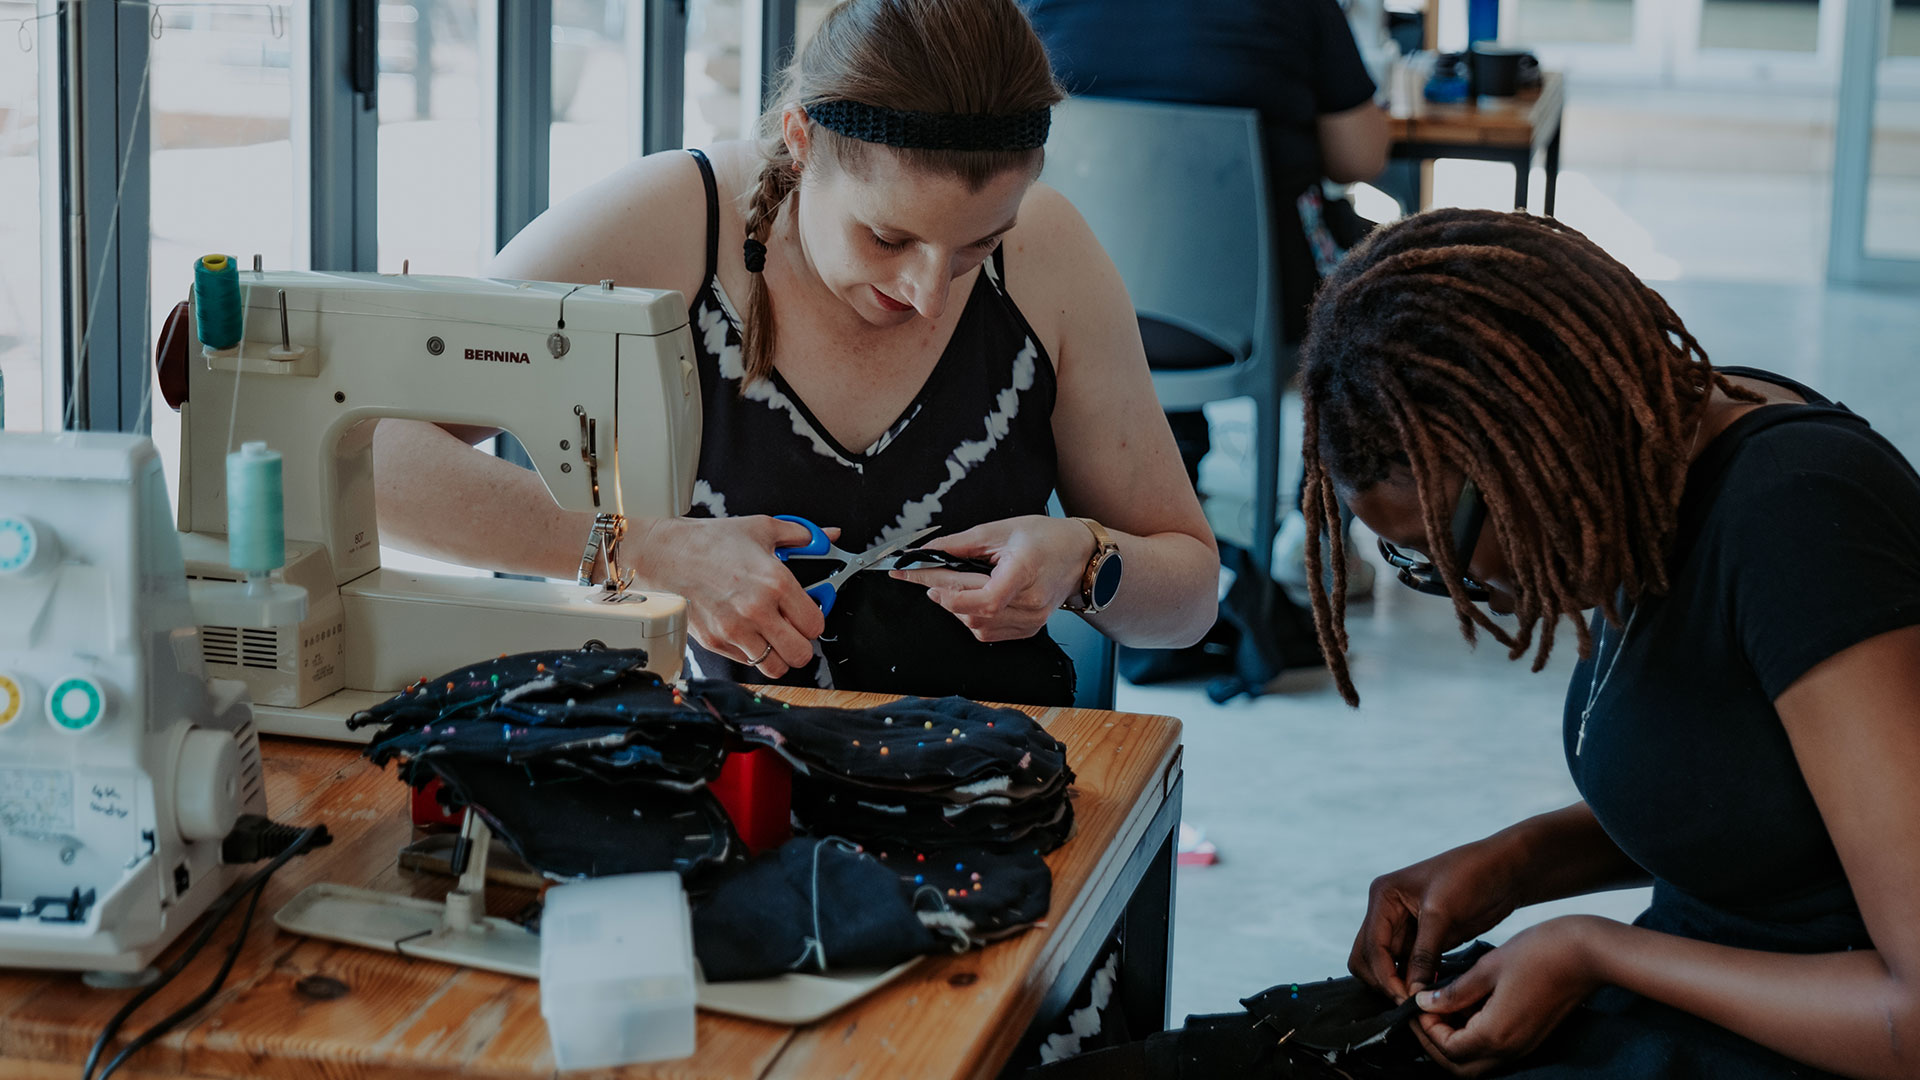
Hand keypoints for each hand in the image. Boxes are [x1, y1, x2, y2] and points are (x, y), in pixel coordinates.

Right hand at [630, 515, 830, 679]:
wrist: (668, 554)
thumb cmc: (712, 541)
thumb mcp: (763, 529)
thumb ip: (802, 535)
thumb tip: (828, 537)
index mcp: (777, 583)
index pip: (816, 625)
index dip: (814, 621)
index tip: (807, 615)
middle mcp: (758, 610)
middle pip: (801, 654)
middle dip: (802, 644)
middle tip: (793, 631)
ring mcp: (736, 630)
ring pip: (775, 667)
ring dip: (778, 655)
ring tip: (772, 638)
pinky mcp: (716, 642)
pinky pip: (747, 662)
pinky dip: (752, 653)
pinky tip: (747, 632)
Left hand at [888, 516, 1096, 641]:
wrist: (1079, 556)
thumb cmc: (1044, 538)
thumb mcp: (1000, 530)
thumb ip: (960, 544)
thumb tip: (926, 552)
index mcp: (1025, 573)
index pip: (981, 599)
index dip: (945, 592)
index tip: (913, 578)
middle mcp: (1030, 604)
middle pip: (973, 613)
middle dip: (943, 593)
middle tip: (923, 575)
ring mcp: (1031, 621)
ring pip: (977, 627)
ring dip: (957, 606)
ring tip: (956, 583)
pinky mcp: (1028, 630)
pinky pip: (989, 632)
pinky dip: (972, 617)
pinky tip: (973, 597)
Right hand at [1350, 836, 1530, 1002]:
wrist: (1505, 871)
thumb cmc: (1472, 878)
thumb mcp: (1443, 914)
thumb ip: (1424, 954)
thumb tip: (1412, 993)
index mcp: (1383, 896)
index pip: (1372, 946)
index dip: (1385, 976)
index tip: (1406, 1000)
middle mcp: (1387, 912)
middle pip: (1367, 958)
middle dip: (1384, 982)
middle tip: (1411, 1004)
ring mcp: (1404, 927)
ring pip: (1385, 966)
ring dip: (1398, 985)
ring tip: (1423, 1003)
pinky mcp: (1423, 940)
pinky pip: (1408, 968)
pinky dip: (1414, 982)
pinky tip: (1431, 994)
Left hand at [1410, 916, 1606, 1074]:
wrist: (1587, 953)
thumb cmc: (1539, 953)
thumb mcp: (1487, 968)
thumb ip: (1454, 992)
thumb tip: (1424, 1003)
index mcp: (1496, 1034)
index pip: (1447, 1049)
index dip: (1425, 1029)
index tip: (1415, 1005)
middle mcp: (1510, 1049)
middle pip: (1460, 1066)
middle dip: (1435, 1044)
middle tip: (1422, 1015)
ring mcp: (1523, 1046)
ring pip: (1477, 1061)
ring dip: (1454, 1041)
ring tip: (1440, 1007)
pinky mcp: (1531, 1037)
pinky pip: (1494, 1049)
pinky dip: (1473, 1036)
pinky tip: (1466, 1006)